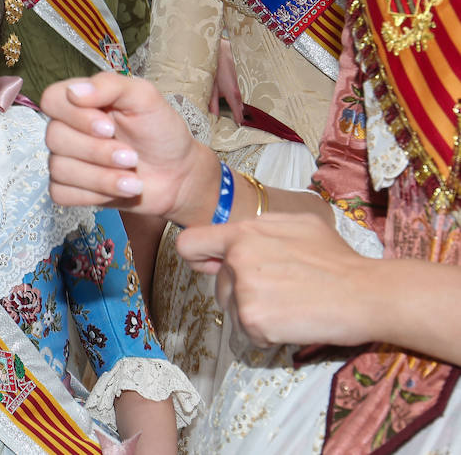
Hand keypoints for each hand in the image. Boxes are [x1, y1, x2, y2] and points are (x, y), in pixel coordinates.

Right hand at [42, 73, 208, 220]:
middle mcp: (69, 128)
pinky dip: (94, 195)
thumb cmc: (161, 132)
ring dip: (102, 178)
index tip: (108, 127)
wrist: (178, 174)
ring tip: (133, 178)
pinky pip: (62, 193)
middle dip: (98, 152)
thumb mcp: (145, 98)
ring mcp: (67, 159)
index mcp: (81, 101)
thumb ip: (110, 85)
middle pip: (54, 138)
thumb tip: (75, 91)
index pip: (51, 99)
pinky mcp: (71, 188)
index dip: (75, 115)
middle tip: (131, 156)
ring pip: (59, 168)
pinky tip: (118, 190)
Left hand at [177, 213, 372, 347]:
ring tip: (289, 305)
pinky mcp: (254, 322)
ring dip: (253, 312)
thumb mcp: (297, 223)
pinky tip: (291, 320)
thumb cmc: (336, 258)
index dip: (198, 258)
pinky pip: (246, 332)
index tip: (210, 266)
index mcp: (243, 234)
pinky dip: (265, 332)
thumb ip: (257, 229)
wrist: (366, 293)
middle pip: (217, 284)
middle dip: (239, 290)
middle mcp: (237, 261)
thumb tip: (231, 240)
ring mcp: (244, 292)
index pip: (189, 244)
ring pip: (231, 309)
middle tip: (279, 291)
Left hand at [208, 38, 244, 124]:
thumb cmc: (214, 67)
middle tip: (238, 121)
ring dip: (240, 103)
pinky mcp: (242, 78)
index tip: (239, 125)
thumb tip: (213, 115)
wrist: (222, 50)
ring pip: (242, 97)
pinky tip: (236, 96)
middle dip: (239, 112)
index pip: (238, 111)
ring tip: (238, 111)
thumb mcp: (210, 86)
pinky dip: (240, 95)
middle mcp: (240, 89)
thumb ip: (212, 102)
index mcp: (232, 93)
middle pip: (241, 105)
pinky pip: (242, 90)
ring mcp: (242, 83)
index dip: (239, 119)